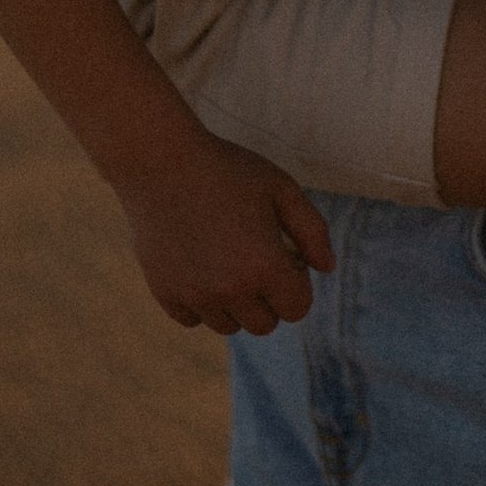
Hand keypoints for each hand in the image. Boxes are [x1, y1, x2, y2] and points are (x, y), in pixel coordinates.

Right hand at [110, 125, 335, 334]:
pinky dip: (199, 303)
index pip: (297, 309)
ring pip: (228, 326)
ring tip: (225, 260)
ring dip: (234, 303)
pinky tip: (198, 266)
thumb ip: (313, 231)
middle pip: (264, 324)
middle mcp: (230, 290)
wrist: (158, 159)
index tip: (282, 252)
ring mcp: (194, 295)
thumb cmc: (226, 169)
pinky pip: (191, 319)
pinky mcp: (164, 292)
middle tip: (253, 256)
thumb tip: (327, 268)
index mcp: (265, 267)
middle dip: (268, 297)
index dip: (296, 280)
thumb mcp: (281, 188)